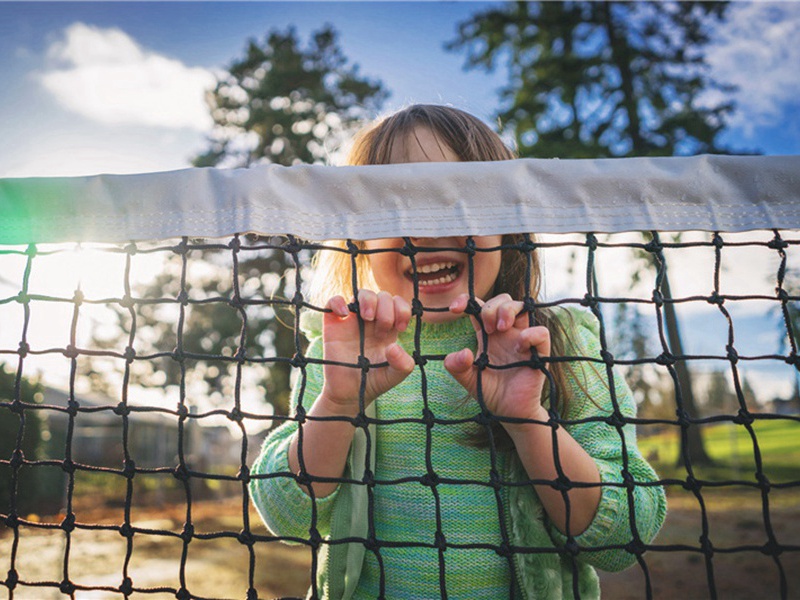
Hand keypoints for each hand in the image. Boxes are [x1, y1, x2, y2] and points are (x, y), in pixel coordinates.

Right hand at [318, 289, 414, 413]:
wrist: (349, 394)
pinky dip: (338, 302)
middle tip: (382, 330)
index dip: (402, 309)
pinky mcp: (334, 324)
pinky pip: (333, 301)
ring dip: (369, 300)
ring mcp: (352, 321)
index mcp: (389, 328)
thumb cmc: (373, 382)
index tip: (399, 328)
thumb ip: (403, 364)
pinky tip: (345, 313)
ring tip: (368, 317)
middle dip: (387, 308)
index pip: (398, 304)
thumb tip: (394, 346)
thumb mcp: (395, 376)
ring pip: (362, 294)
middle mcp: (372, 321)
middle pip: (383, 296)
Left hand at [444, 293, 550, 425]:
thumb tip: (462, 352)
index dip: (466, 300)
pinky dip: (530, 334)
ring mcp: (523, 340)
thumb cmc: (490, 392)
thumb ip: (456, 366)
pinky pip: (541, 332)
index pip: (479, 306)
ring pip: (522, 307)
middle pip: (503, 300)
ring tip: (499, 329)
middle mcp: (506, 333)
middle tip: (487, 329)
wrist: (510, 413)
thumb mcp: (467, 379)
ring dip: (508, 311)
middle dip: (492, 307)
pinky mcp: (538, 353)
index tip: (455, 309)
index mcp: (487, 335)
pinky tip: (519, 346)